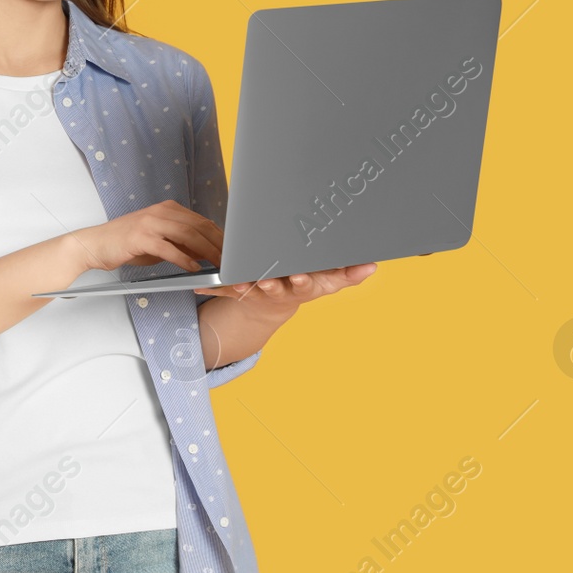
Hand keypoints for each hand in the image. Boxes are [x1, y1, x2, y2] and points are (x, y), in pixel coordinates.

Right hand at [70, 200, 221, 274]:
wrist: (95, 244)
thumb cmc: (126, 244)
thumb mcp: (158, 240)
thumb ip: (180, 242)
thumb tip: (205, 252)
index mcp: (167, 209)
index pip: (201, 220)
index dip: (220, 236)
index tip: (232, 251)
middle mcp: (161, 212)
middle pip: (198, 226)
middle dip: (218, 244)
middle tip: (231, 261)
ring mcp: (150, 223)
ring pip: (188, 235)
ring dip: (207, 251)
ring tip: (218, 265)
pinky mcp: (140, 237)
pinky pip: (168, 248)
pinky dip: (184, 259)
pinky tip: (194, 268)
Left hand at [194, 262, 377, 305]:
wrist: (270, 306)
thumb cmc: (302, 285)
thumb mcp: (327, 282)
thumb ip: (348, 274)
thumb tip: (372, 266)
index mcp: (303, 286)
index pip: (306, 285)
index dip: (302, 281)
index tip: (299, 277)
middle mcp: (281, 290)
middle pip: (276, 287)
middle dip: (272, 284)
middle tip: (266, 280)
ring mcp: (260, 291)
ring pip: (251, 288)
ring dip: (243, 285)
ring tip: (236, 280)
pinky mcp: (239, 290)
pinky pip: (225, 288)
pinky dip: (213, 286)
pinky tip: (199, 283)